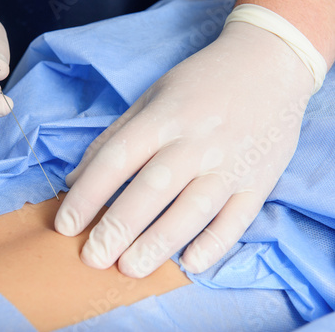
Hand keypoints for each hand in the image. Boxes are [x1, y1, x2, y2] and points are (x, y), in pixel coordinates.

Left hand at [54, 21, 313, 276]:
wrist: (269, 64)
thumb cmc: (201, 83)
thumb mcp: (151, 97)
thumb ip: (113, 138)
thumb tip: (75, 180)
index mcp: (164, 117)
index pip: (117, 159)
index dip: (88, 194)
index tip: (65, 225)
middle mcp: (197, 142)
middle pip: (153, 189)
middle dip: (119, 228)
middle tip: (93, 258)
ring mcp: (232, 163)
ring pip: (194, 210)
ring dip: (160, 243)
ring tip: (130, 269)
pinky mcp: (260, 181)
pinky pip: (237, 219)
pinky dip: (215, 244)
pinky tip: (190, 263)